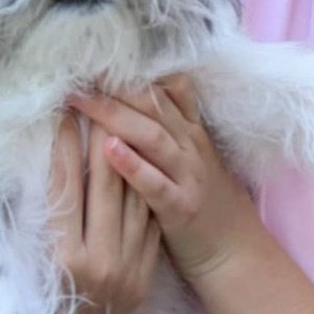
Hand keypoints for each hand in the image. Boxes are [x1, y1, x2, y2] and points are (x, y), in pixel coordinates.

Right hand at [50, 110, 162, 313]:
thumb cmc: (41, 306)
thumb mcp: (30, 264)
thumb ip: (37, 219)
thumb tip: (39, 166)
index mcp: (63, 258)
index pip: (66, 188)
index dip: (65, 147)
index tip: (65, 113)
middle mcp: (100, 261)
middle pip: (106, 184)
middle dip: (103, 135)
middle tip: (101, 99)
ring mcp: (129, 266)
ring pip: (134, 196)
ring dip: (131, 152)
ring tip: (126, 117)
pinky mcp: (148, 271)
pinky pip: (149, 218)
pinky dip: (146, 186)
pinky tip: (144, 157)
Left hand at [69, 76, 256, 282]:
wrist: (234, 252)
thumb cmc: (205, 205)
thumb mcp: (195, 160)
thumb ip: (172, 132)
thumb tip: (139, 103)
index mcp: (192, 134)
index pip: (168, 89)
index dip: (135, 74)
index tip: (101, 61)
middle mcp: (192, 148)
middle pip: (154, 106)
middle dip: (115, 88)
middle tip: (79, 73)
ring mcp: (188, 176)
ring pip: (153, 136)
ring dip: (116, 116)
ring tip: (83, 101)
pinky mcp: (181, 207)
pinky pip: (155, 183)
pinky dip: (132, 165)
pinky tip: (107, 150)